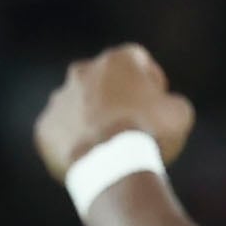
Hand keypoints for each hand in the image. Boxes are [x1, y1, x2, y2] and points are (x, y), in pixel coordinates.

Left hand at [34, 44, 195, 181]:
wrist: (111, 165)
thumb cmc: (150, 133)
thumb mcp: (180, 113)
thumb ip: (170, 101)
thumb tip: (164, 106)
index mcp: (116, 60)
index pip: (137, 60)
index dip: (150, 80)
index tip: (157, 101)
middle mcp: (82, 72)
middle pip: (101, 80)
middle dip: (115, 96)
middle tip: (131, 122)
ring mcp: (59, 100)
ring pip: (77, 105)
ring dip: (91, 117)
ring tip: (110, 145)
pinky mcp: (45, 128)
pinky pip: (61, 132)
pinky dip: (74, 141)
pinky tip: (92, 158)